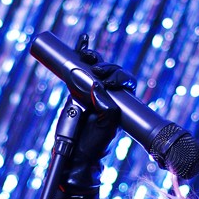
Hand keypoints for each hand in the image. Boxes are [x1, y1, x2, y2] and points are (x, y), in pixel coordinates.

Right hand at [62, 34, 136, 191]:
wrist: (74, 155)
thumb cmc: (93, 145)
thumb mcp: (105, 128)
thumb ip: (105, 107)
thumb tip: (98, 86)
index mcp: (119, 103)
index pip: (124, 82)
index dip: (118, 76)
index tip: (108, 80)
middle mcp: (106, 95)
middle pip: (111, 71)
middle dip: (106, 66)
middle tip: (98, 70)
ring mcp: (91, 91)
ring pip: (96, 68)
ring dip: (93, 57)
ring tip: (86, 54)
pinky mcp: (75, 90)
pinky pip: (78, 70)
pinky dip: (79, 54)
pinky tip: (81, 42)